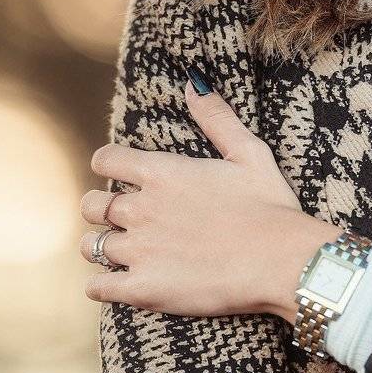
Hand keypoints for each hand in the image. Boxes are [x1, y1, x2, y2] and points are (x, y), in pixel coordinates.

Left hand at [79, 74, 338, 317]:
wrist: (281, 261)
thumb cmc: (270, 205)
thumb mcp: (249, 151)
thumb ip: (216, 117)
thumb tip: (192, 83)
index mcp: (162, 172)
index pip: (105, 160)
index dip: (109, 166)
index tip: (121, 175)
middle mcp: (141, 208)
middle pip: (91, 205)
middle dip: (101, 208)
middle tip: (119, 218)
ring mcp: (139, 250)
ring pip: (90, 246)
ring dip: (100, 246)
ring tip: (118, 252)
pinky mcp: (142, 289)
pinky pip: (98, 287)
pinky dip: (102, 286)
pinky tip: (117, 284)